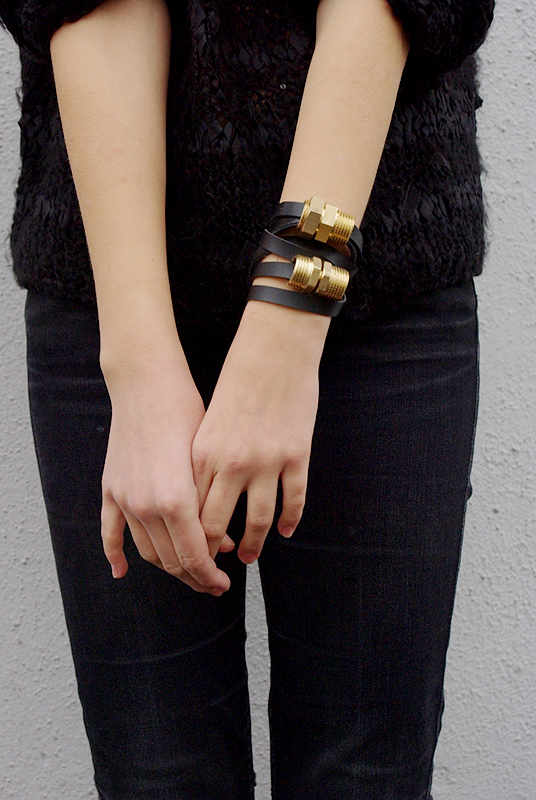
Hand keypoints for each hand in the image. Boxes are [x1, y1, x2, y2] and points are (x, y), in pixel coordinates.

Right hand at [100, 351, 232, 594]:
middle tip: (212, 582)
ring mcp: (125, 499)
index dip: (210, 577)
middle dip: (194, 576)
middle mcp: (147, 506)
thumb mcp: (209, 463)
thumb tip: (224, 543)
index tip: (223, 584)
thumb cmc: (187, 415)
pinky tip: (121, 572)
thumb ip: (213, 508)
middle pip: (171, 560)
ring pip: (147, 551)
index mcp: (176, 501)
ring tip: (187, 569)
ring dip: (168, 566)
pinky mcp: (111, 488)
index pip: (194, 557)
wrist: (147, 385)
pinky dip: (115, 555)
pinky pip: (110, 531)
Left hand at [192, 298, 328, 563]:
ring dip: (252, 544)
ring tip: (249, 557)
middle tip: (216, 569)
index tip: (192, 551)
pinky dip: (289, 520)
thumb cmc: (237, 380)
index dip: (189, 537)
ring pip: (256, 519)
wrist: (274, 349)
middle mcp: (231, 462)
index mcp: (203, 452)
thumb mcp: (208, 420)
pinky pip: (293, 500)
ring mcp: (266, 461)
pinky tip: (286, 531)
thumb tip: (202, 497)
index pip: (190, 509)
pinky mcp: (296, 455)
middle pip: (217, 523)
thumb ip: (204, 458)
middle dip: (213, 553)